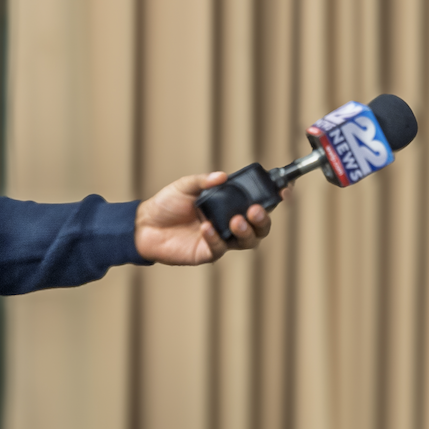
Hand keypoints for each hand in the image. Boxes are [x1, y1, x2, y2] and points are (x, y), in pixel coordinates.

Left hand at [133, 172, 274, 264]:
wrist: (143, 226)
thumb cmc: (165, 205)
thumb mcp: (184, 186)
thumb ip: (204, 181)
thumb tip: (222, 175)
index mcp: (228, 204)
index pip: (257, 201)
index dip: (274, 198)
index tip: (285, 190)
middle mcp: (229, 223)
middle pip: (260, 226)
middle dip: (264, 219)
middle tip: (255, 210)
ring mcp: (221, 239)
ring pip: (248, 241)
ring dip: (247, 231)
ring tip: (236, 220)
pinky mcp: (208, 253)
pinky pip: (220, 248)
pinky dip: (215, 238)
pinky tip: (205, 227)